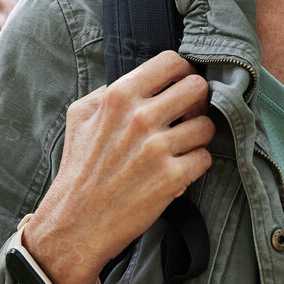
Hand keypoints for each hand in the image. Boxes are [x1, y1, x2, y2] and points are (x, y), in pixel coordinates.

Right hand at [21, 51, 214, 283]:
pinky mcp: (172, 178)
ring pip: (207, 125)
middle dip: (197, 101)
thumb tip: (141, 79)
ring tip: (181, 146)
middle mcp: (141, 117)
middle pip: (198, 88)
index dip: (182, 72)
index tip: (181, 85)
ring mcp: (158, 148)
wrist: (76, 221)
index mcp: (119, 95)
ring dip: (198, 136)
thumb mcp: (81, 116)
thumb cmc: (79, 167)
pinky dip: (195, 163)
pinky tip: (178, 168)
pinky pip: (205, 158)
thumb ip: (108, 90)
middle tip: (189, 114)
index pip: (172, 62)